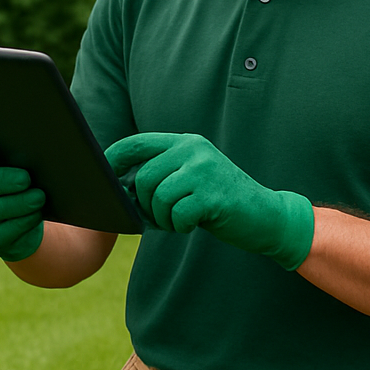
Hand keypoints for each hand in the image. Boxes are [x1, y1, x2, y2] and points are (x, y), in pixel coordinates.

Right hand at [0, 142, 44, 261]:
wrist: (16, 216)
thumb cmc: (11, 178)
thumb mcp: (8, 163)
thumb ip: (8, 153)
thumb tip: (28, 151)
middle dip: (0, 182)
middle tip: (25, 178)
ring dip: (15, 204)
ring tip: (38, 197)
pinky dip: (20, 222)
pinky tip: (35, 214)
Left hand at [105, 132, 314, 270]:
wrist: (266, 215)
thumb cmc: (222, 200)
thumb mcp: (193, 176)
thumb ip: (163, 173)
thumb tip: (120, 187)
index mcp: (186, 142)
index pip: (137, 143)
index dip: (113, 160)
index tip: (103, 177)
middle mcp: (194, 150)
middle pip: (144, 178)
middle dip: (145, 205)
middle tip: (162, 217)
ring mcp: (204, 171)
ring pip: (158, 198)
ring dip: (163, 218)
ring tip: (179, 221)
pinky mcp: (212, 195)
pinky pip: (176, 214)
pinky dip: (179, 226)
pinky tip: (193, 225)